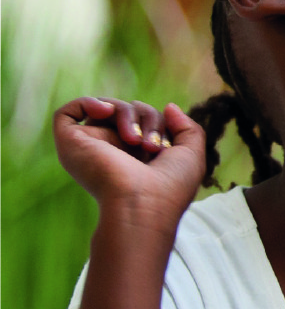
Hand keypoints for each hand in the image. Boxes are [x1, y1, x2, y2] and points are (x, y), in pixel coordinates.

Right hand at [53, 97, 204, 221]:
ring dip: (128, 113)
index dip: (161, 123)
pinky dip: (88, 102)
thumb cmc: (170, 187)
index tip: (167, 147)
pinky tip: (105, 111)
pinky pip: (69, 112)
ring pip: (107, 107)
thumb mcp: (191, 155)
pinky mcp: (70, 144)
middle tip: (153, 146)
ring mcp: (91, 147)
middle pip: (130, 110)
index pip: (146, 120)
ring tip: (136, 141)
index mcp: (138, 154)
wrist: (142, 206)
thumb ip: (187, 128)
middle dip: (149, 117)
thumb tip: (168, 106)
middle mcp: (113, 150)